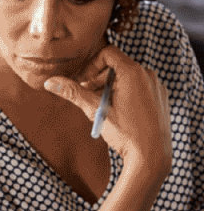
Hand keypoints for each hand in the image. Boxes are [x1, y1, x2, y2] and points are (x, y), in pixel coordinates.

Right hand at [44, 45, 171, 181]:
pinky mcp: (160, 98)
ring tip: (101, 106)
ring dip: (110, 87)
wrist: (151, 158)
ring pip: (127, 77)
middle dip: (98, 78)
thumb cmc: (126, 133)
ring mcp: (156, 87)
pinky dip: (124, 93)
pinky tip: (117, 111)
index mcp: (134, 72)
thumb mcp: (96, 110)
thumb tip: (50, 82)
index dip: (91, 65)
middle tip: (87, 95)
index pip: (108, 53)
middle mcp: (148, 75)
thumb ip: (73, 92)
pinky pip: (138, 86)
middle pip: (116, 65)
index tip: (83, 82)